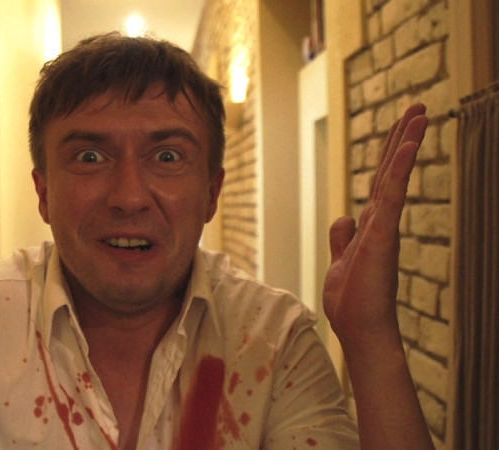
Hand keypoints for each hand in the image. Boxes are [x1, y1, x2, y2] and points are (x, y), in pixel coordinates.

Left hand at [323, 104, 427, 350]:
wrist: (360, 328)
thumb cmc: (353, 301)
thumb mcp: (341, 261)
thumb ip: (343, 238)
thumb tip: (344, 217)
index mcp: (369, 226)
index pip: (379, 182)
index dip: (388, 154)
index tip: (400, 127)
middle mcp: (380, 222)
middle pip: (389, 171)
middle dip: (402, 137)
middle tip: (418, 106)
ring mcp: (383, 227)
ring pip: (394, 176)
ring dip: (405, 143)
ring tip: (420, 112)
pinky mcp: (382, 236)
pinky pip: (391, 195)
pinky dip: (399, 169)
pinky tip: (408, 144)